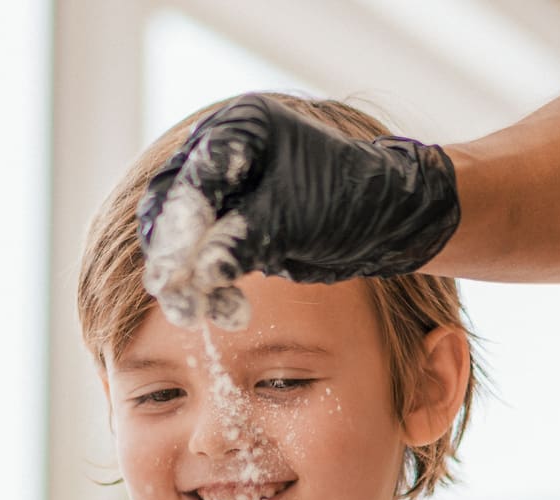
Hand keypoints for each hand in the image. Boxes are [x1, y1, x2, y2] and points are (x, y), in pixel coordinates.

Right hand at [136, 93, 459, 328]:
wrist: (388, 222)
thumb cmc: (349, 202)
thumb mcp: (294, 220)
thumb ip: (242, 241)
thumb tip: (194, 276)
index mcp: (242, 126)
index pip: (195, 174)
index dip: (179, 222)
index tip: (171, 267)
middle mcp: (225, 151)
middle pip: (175, 203)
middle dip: (173, 252)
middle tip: (171, 291)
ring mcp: (226, 190)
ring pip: (182, 236)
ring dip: (186, 275)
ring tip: (194, 313)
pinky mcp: (233, 225)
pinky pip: (204, 257)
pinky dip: (210, 284)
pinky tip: (226, 311)